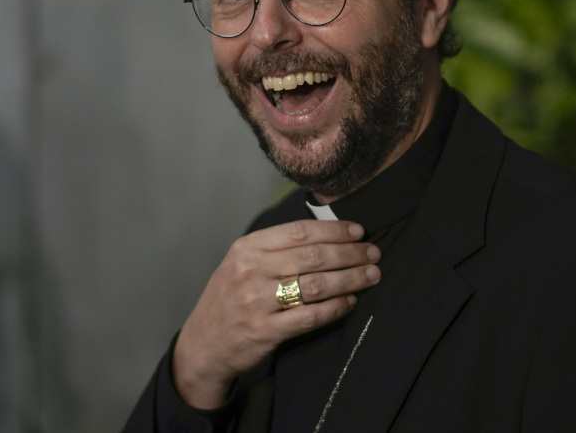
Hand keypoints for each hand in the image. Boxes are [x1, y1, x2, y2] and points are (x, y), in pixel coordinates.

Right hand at [172, 219, 380, 408]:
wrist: (202, 344)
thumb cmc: (231, 298)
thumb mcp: (242, 263)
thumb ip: (276, 248)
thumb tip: (329, 234)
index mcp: (247, 248)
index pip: (300, 231)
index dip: (334, 230)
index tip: (358, 231)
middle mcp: (251, 271)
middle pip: (313, 256)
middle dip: (350, 254)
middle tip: (373, 253)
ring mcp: (257, 302)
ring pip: (316, 285)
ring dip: (350, 279)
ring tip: (371, 275)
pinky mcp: (265, 331)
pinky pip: (310, 316)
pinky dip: (335, 308)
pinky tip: (351, 302)